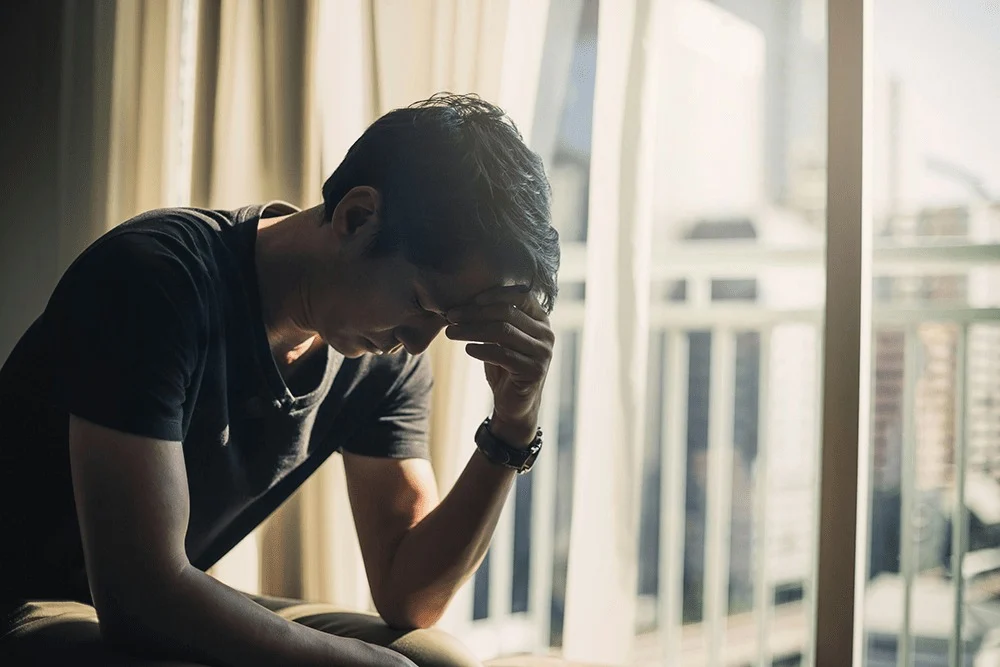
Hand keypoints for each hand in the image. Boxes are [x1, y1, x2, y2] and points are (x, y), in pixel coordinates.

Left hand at [445, 285, 554, 446]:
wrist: (514, 404)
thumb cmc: (504, 365)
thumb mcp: (500, 338)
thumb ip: (492, 318)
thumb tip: (463, 299)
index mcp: (541, 319)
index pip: (519, 296)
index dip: (494, 294)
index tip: (468, 299)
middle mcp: (546, 333)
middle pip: (507, 313)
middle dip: (474, 313)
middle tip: (450, 316)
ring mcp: (543, 353)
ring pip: (503, 332)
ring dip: (472, 330)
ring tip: (451, 333)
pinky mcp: (534, 371)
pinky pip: (503, 355)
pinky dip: (482, 350)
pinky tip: (467, 350)